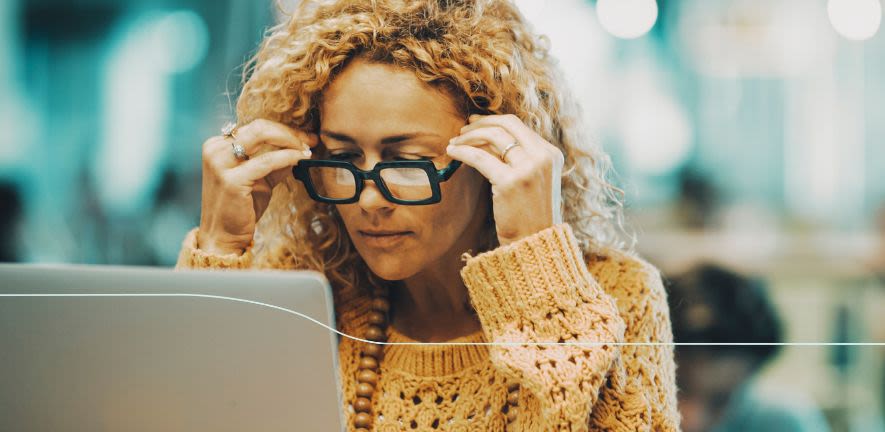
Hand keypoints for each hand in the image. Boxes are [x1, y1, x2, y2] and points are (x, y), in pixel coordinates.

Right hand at [198, 119, 317, 254]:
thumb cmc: (239, 209)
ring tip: (307, 149)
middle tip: (310, 139)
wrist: (222, 237)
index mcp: (218, 146)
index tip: (305, 136)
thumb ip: (275, 162)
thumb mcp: (259, 180)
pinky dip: (288, 156)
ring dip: (290, 140)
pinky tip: (301, 159)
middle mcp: (216, 150)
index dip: (283, 130)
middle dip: (290, 131)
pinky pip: (267, 160)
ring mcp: (221, 163)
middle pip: (260, 126)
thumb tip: (300, 147)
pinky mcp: (232, 179)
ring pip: (262, 134)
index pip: (255, 127)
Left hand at [446, 114, 563, 245]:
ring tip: (454, 142)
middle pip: (507, 124)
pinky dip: (463, 151)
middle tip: (462, 130)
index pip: (518, 126)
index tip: (475, 123)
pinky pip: (480, 157)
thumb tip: (487, 137)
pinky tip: (452, 152)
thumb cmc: (528, 214)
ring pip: (493, 136)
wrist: (534, 244)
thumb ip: (518, 158)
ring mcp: (529, 168)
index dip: (493, 121)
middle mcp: (543, 157)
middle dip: (481, 123)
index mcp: (551, 154)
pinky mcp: (511, 182)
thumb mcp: (532, 179)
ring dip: (469, 136)